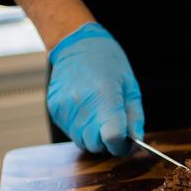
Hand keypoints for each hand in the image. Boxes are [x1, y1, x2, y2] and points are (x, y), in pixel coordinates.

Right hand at [48, 22, 143, 155]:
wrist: (76, 45)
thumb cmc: (109, 63)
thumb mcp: (130, 87)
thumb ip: (134, 117)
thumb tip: (135, 140)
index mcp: (105, 97)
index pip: (112, 138)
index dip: (120, 145)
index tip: (124, 142)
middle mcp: (81, 104)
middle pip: (95, 145)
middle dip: (106, 142)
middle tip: (112, 127)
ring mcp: (65, 108)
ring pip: (81, 141)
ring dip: (92, 136)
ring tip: (97, 115)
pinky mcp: (55, 110)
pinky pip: (70, 132)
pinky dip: (80, 128)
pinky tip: (85, 110)